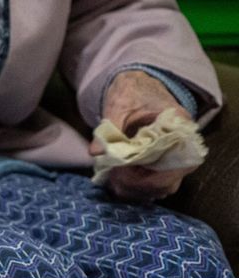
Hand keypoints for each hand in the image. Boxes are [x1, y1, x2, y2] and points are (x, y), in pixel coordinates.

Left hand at [91, 70, 197, 201]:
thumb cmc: (131, 92)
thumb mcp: (118, 106)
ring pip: (162, 187)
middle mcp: (183, 145)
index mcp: (180, 127)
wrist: (136, 87)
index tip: (123, 175)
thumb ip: (109, 129)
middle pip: (170, 181)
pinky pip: (154, 184)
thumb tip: (95, 152)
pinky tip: (117, 181)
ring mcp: (174, 156)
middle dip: (139, 186)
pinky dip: (136, 188)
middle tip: (113, 180)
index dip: (151, 177)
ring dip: (137, 190)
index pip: (178, 164)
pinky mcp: (163, 163)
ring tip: (113, 181)